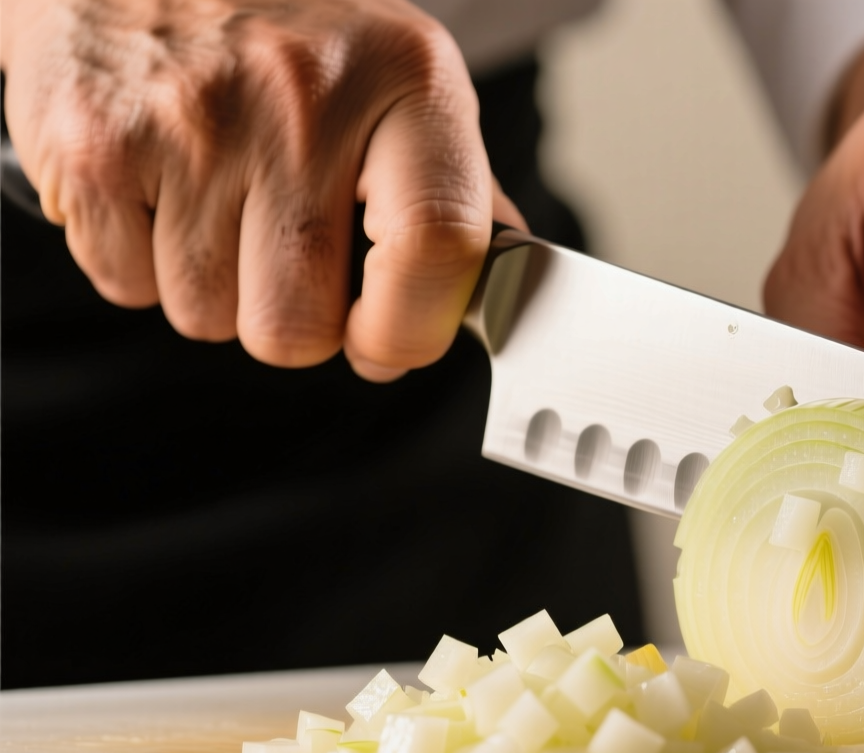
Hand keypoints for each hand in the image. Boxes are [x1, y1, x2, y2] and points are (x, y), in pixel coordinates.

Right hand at [0, 0, 524, 380]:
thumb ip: (457, 190)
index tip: (384, 341)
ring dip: (214, 287)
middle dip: (292, 320)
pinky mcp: (91, 141)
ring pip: (207, 317)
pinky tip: (158, 187)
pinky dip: (138, 260)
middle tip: (285, 251)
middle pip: (298, 326)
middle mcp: (303, 97)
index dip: (409, 330)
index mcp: (409, 81)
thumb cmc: (290, 31)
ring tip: (217, 198)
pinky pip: (126, 285)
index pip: (437, 251)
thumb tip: (502, 289)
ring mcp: (191, 119)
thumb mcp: (401, 78)